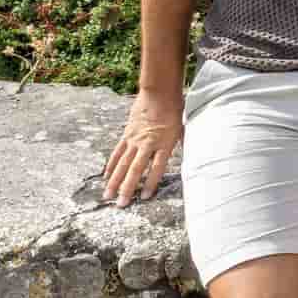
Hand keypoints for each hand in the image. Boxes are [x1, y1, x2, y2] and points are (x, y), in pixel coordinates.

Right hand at [102, 93, 182, 207]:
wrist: (159, 92)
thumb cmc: (175, 110)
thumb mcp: (183, 129)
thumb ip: (182, 146)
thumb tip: (192, 160)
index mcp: (164, 143)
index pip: (157, 167)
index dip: (151, 183)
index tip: (145, 198)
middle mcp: (147, 143)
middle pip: (135, 169)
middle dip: (128, 188)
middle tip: (121, 205)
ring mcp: (134, 139)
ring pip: (122, 163)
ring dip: (115, 181)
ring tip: (108, 196)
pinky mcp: (126, 134)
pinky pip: (117, 152)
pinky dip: (111, 165)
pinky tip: (106, 176)